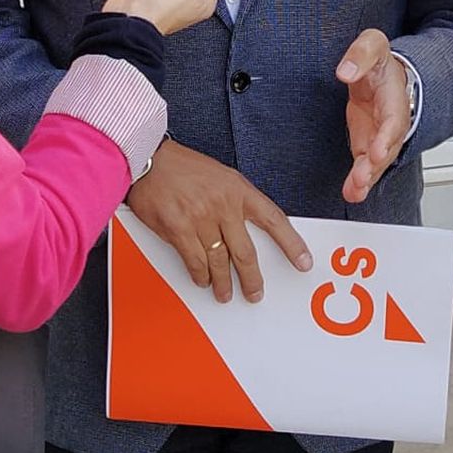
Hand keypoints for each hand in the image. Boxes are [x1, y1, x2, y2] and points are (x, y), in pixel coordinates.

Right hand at [126, 140, 311, 303]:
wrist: (149, 158)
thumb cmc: (183, 167)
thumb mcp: (221, 176)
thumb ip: (235, 201)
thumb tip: (246, 231)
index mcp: (238, 189)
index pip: (274, 220)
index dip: (292, 244)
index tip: (303, 262)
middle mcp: (223, 204)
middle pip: (246, 252)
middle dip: (252, 278)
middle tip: (255, 293)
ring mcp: (200, 217)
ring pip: (220, 261)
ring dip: (223, 282)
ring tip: (225, 293)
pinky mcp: (178, 228)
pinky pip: (195, 261)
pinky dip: (200, 275)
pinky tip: (203, 279)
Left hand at [336, 29, 412, 203]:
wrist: (385, 73)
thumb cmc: (381, 62)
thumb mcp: (372, 45)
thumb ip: (360, 54)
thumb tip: (345, 71)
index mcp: (394, 97)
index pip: (393, 120)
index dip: (387, 137)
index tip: (377, 151)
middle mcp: (391, 121)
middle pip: (388, 147)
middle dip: (376, 164)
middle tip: (363, 177)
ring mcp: (381, 135)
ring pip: (378, 161)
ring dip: (368, 177)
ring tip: (355, 191)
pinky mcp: (369, 144)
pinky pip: (366, 164)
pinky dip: (360, 180)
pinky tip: (352, 192)